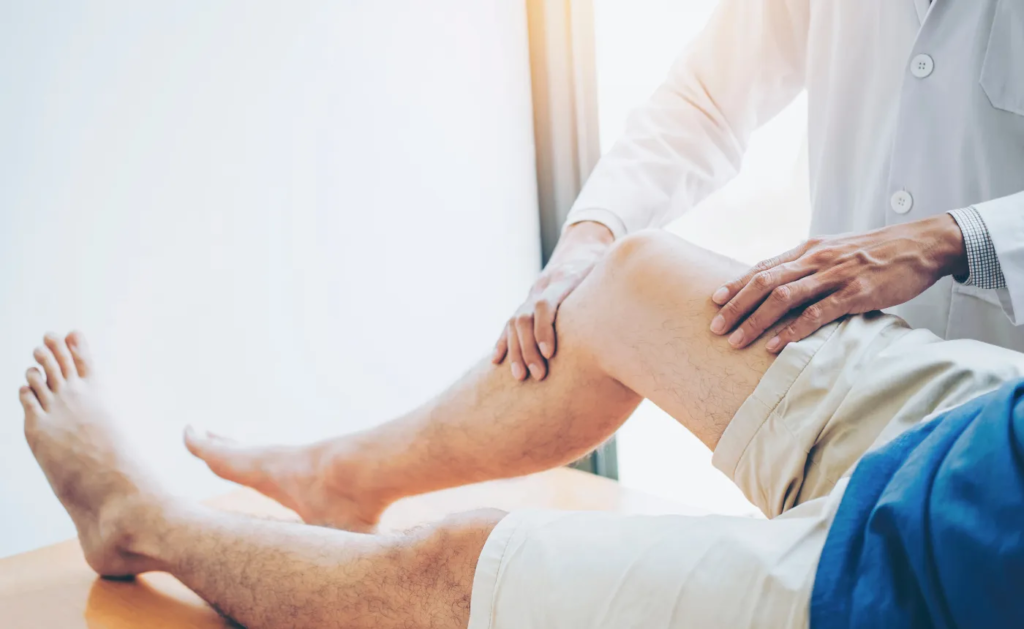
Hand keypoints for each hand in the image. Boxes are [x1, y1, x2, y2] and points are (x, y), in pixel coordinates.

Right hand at [493, 221, 613, 380]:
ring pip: (513, 323)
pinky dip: (503, 342)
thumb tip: (641, 311)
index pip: (545, 304)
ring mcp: (531, 294)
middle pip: (524, 317)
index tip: (551, 354)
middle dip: (529, 349)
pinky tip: (497, 360)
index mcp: (564, 278)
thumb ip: (617, 289)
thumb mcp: (611, 272)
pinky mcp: (526, 302)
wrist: (583, 247)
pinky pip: (508, 323)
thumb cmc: (604, 268)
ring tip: (520, 377)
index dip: (544, 329)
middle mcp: (543, 286)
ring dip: (515, 351)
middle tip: (538, 375)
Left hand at [709, 215, 967, 352]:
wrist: (921, 244)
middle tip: (716, 327)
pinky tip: (775, 346)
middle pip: (765, 282)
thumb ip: (809, 265)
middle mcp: (816, 259)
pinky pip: (816, 314)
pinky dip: (793, 331)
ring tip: (737, 341)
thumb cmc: (877, 252)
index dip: (737, 284)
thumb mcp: (836, 251)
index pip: (764, 266)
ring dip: (756, 321)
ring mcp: (835, 275)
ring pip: (784, 298)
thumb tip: (781, 283)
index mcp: (809, 249)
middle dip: (737, 307)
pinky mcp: (855, 292)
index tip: (715, 300)